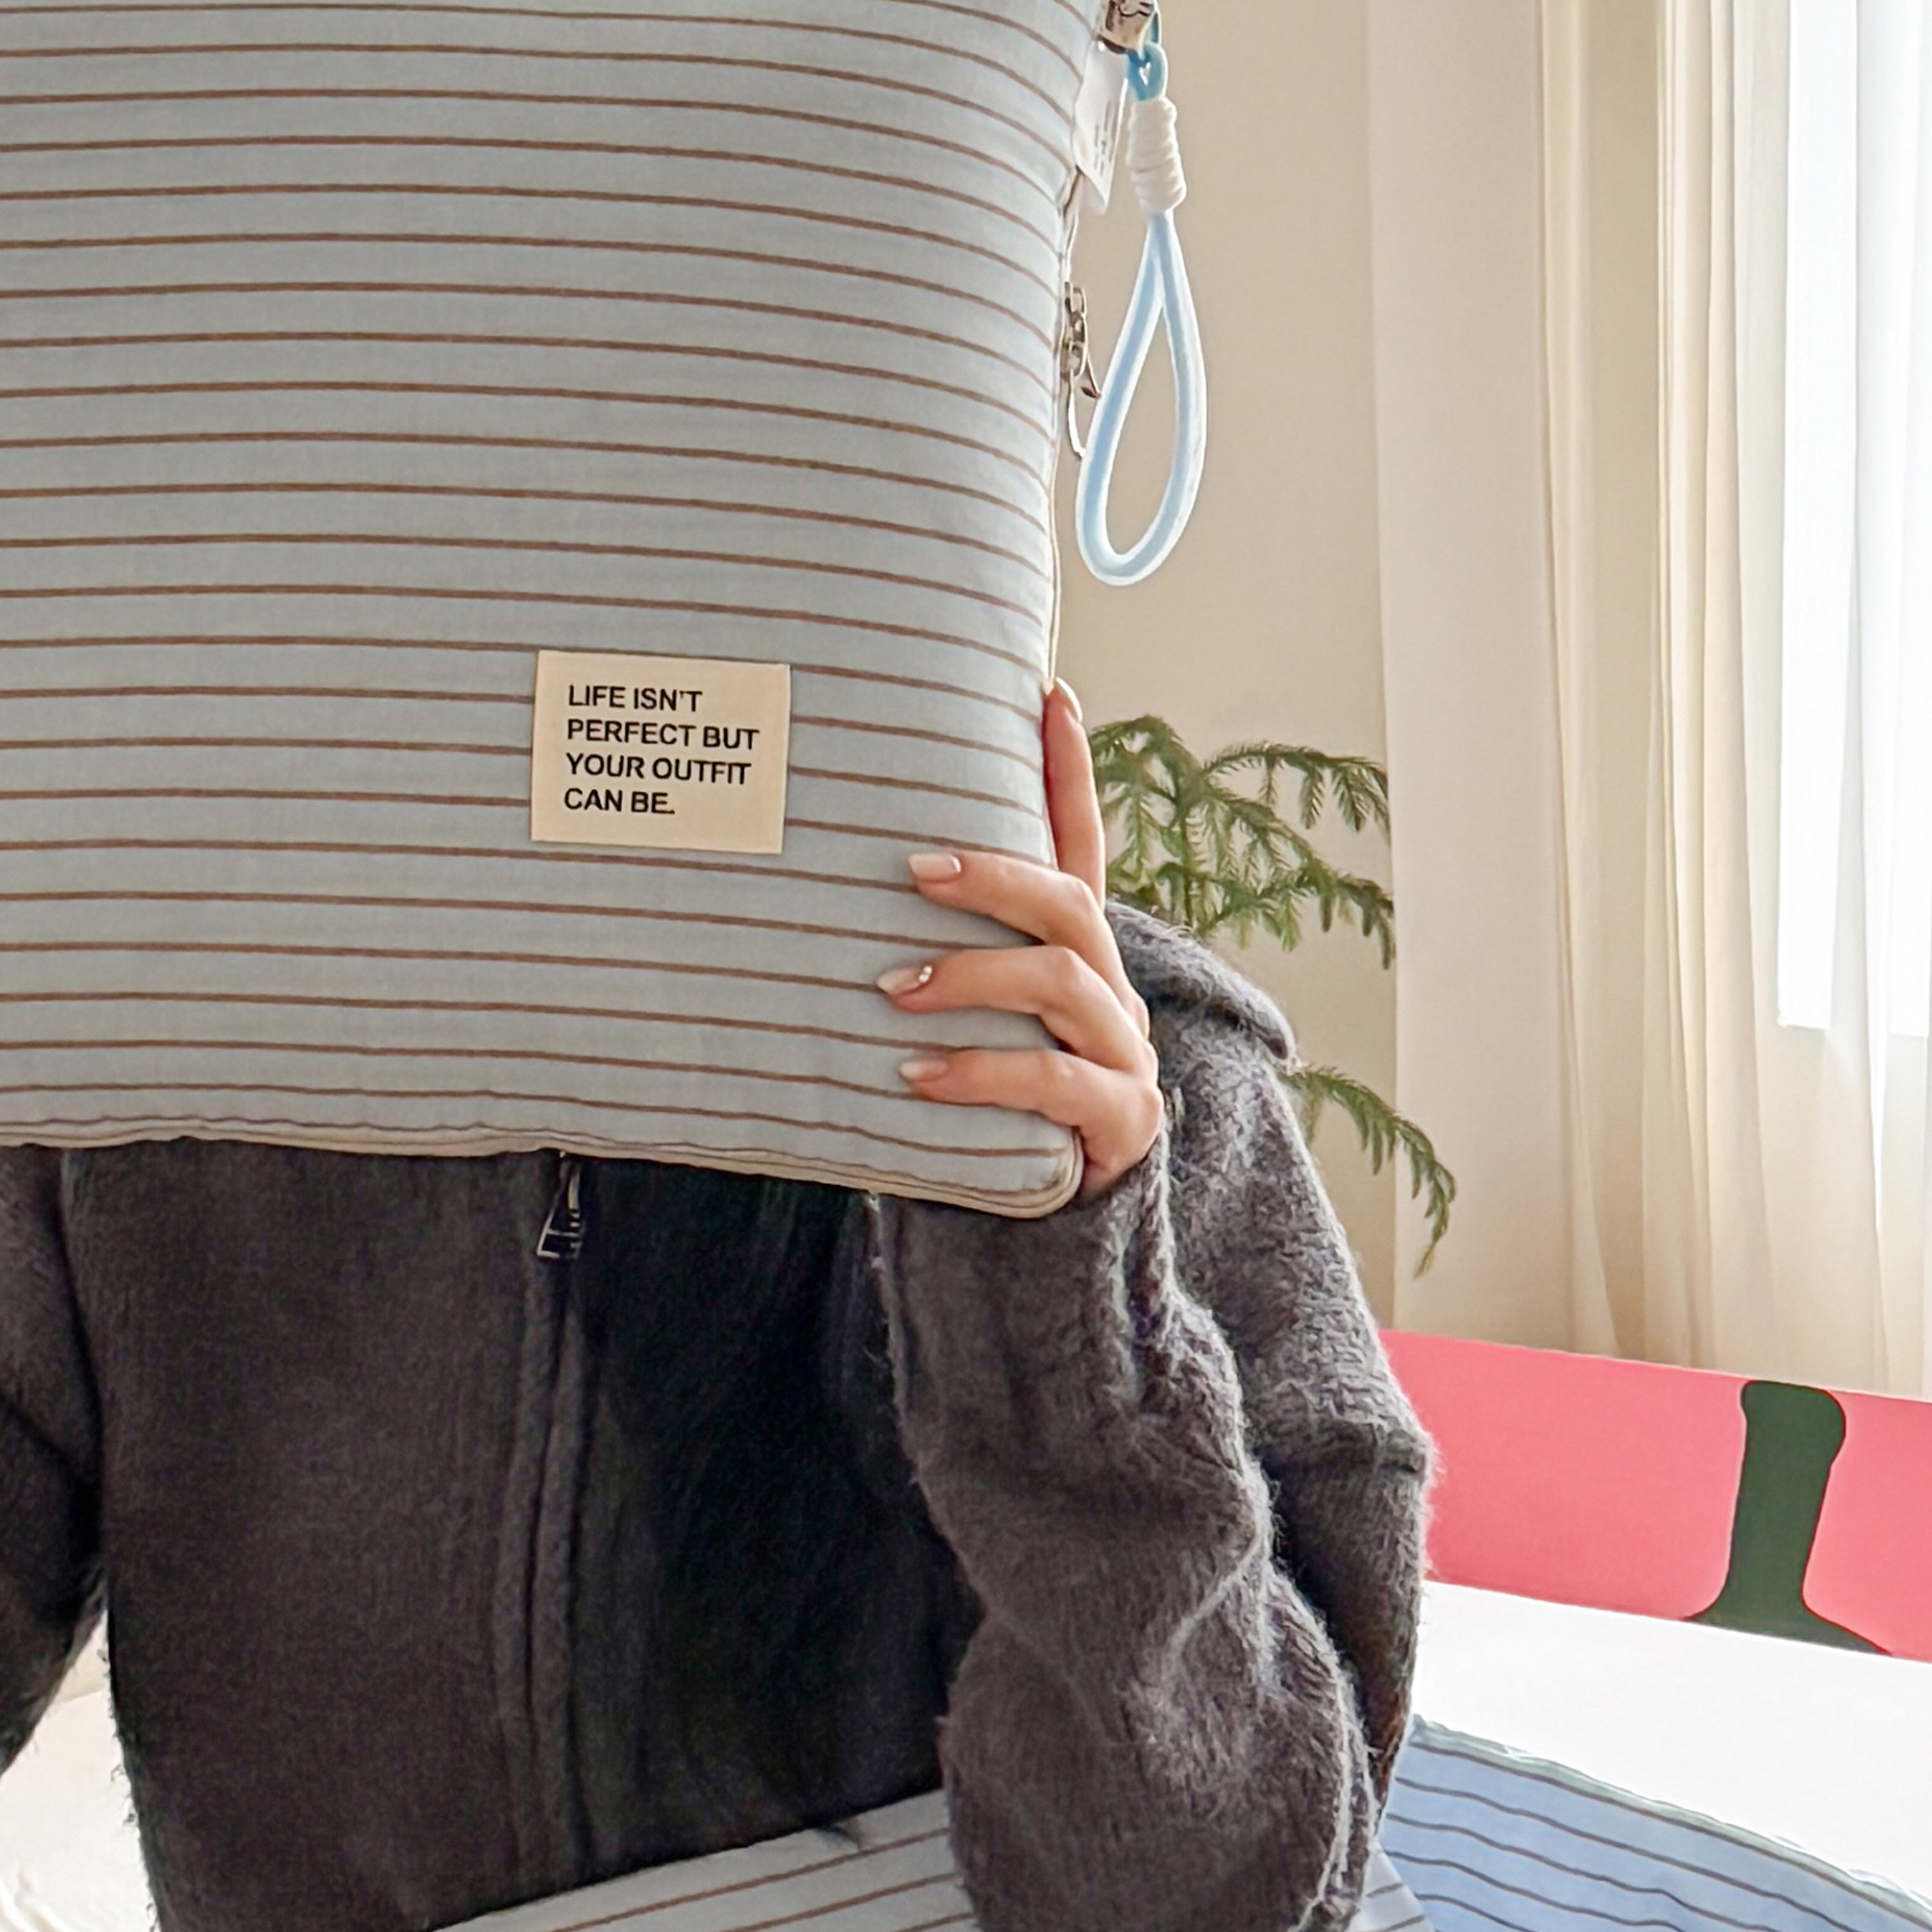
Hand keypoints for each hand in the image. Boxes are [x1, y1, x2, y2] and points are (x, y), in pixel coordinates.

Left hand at [891, 682, 1163, 1195]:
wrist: (1056, 1238)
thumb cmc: (991, 1117)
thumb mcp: (963, 1032)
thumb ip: (928, 970)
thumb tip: (806, 904)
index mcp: (1077, 959)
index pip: (1080, 848)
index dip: (1070, 773)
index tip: (1050, 693)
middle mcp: (1112, 994)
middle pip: (1071, 905)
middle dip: (996, 876)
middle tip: (913, 868)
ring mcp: (1125, 1055)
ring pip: (1065, 983)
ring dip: (973, 976)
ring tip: (894, 990)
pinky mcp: (1123, 1120)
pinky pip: (1054, 1081)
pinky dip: (982, 1071)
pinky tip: (918, 1075)